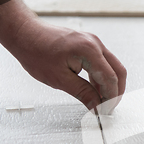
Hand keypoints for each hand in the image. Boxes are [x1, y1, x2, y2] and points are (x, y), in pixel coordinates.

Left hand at [11, 18, 126, 112]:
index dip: (111, 97)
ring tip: (101, 101)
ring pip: (112, 67)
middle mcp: (94, 43)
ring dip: (109, 85)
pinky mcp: (89, 44)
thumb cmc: (35, 51)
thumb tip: (96, 106)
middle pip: (118, 71)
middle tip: (109, 107)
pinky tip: (95, 89)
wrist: (25, 33)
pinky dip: (102, 77)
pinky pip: (103, 62)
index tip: (106, 110)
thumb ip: (83, 93)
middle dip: (116, 92)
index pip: (110, 79)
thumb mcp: (59, 79)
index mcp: (89, 51)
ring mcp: (93, 42)